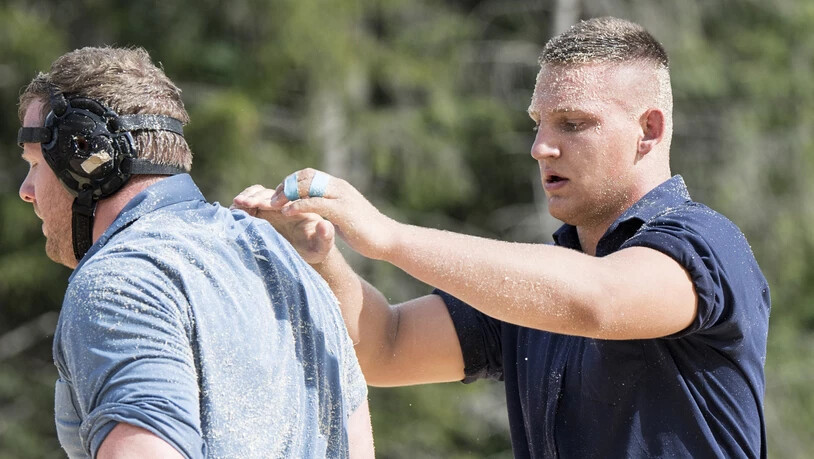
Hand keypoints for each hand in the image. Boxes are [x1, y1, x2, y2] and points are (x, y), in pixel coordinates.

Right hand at [232, 184, 335, 264]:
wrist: (305, 251)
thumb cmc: (315, 249)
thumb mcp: (322, 246)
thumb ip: (326, 237)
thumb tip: (325, 225)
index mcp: (300, 206)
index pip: (286, 196)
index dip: (274, 200)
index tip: (265, 205)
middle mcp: (285, 203)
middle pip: (269, 193)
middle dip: (256, 197)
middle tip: (245, 203)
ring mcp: (272, 206)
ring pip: (258, 193)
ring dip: (248, 197)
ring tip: (238, 204)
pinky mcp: (261, 212)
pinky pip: (250, 203)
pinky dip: (242, 204)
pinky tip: (234, 211)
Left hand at [236, 168, 397, 260]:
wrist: (388, 240)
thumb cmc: (367, 233)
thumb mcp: (344, 217)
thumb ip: (331, 210)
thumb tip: (317, 213)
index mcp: (339, 187)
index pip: (309, 175)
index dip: (291, 182)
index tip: (278, 196)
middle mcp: (339, 187)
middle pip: (305, 176)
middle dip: (285, 186)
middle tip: (271, 200)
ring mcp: (342, 196)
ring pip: (308, 185)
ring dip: (287, 194)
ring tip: (273, 205)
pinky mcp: (343, 210)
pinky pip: (315, 202)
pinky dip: (298, 205)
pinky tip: (286, 212)